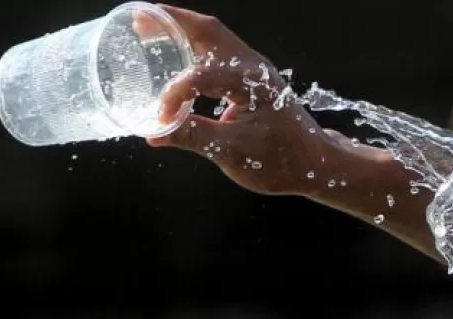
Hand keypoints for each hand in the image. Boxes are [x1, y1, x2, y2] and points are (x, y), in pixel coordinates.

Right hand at [143, 5, 329, 195]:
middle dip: (171, 23)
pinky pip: (219, 50)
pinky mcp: (253, 77)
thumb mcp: (233, 153)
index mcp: (250, 84)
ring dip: (182, 29)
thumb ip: (193, 138)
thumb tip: (155, 134)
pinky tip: (177, 53)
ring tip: (150, 28)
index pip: (200, 76)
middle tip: (138, 21)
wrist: (314, 162)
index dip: (174, 94)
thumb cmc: (280, 160)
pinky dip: (194, 45)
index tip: (160, 119)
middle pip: (207, 31)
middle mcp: (253, 67)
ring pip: (214, 36)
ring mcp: (254, 69)